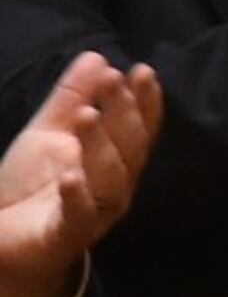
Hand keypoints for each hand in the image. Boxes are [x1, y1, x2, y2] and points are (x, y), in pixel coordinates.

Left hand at [0, 53, 162, 296]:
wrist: (3, 240)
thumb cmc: (31, 185)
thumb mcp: (49, 133)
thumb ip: (72, 97)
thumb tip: (97, 56)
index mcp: (115, 160)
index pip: (139, 127)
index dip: (144, 101)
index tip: (140, 70)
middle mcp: (115, 186)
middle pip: (129, 148)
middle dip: (124, 113)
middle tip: (113, 80)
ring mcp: (94, 213)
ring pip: (109, 179)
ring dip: (100, 146)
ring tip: (87, 115)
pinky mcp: (65, 236)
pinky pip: (77, 216)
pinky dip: (77, 197)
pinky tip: (71, 176)